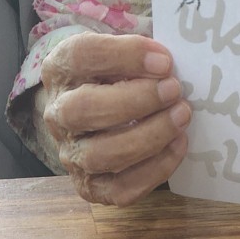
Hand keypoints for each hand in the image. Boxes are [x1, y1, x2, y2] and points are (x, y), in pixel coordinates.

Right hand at [38, 32, 190, 205]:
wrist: (101, 108)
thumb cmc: (119, 72)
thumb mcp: (122, 50)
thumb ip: (141, 51)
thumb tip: (168, 64)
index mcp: (61, 68)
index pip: (81, 56)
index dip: (124, 56)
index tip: (163, 60)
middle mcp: (58, 113)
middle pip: (83, 110)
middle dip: (135, 100)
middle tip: (174, 89)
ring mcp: (71, 153)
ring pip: (100, 154)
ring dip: (148, 136)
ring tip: (181, 115)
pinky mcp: (90, 185)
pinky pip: (119, 189)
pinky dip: (154, 169)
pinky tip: (178, 143)